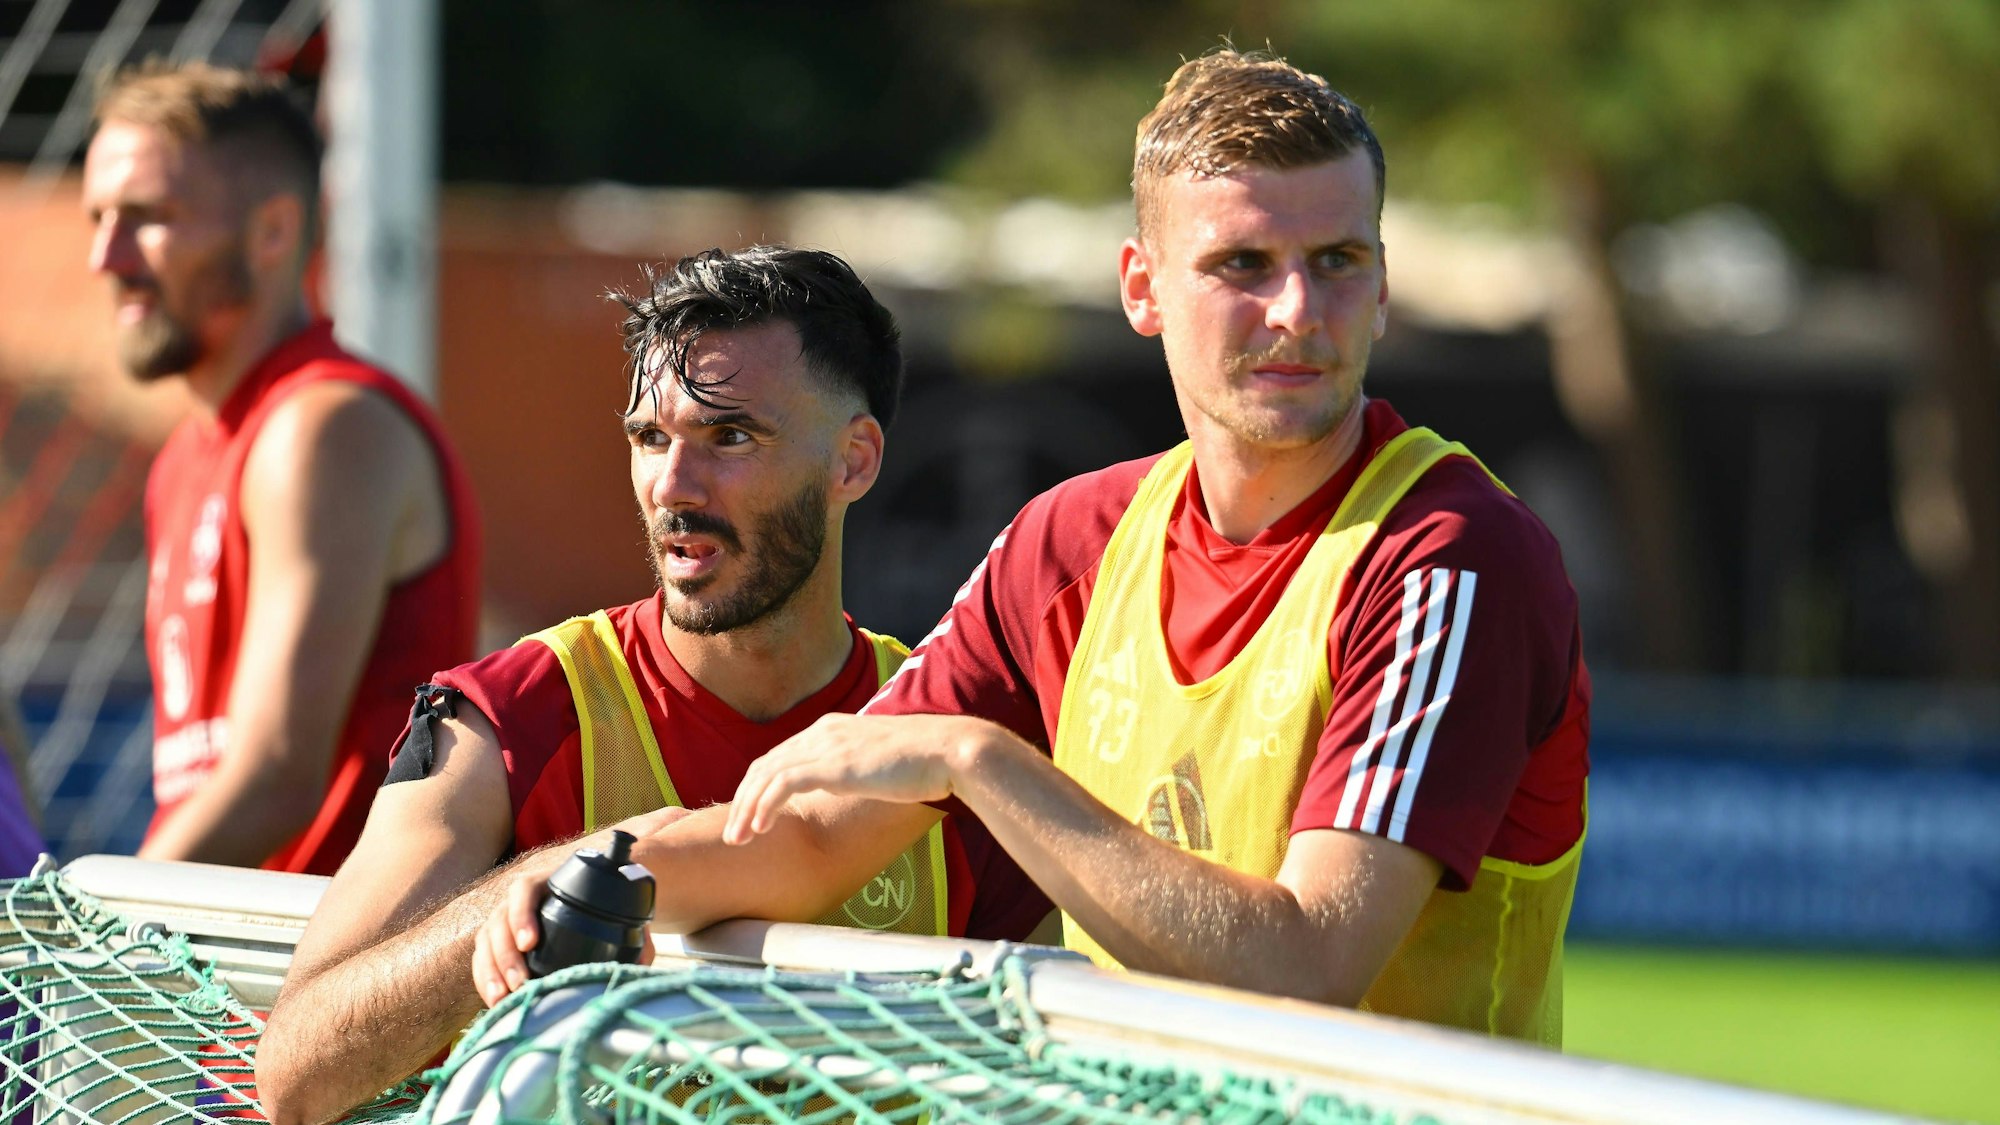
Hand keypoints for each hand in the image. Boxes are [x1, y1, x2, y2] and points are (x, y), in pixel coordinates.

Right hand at [470, 805, 689, 1006]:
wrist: (608, 900)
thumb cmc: (617, 887)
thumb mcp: (630, 876)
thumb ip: (649, 853)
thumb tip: (674, 819)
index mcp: (550, 879)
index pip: (524, 889)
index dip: (522, 913)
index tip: (531, 942)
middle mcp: (525, 899)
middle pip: (499, 921)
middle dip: (503, 954)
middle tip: (520, 983)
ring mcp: (512, 921)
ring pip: (488, 942)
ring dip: (491, 970)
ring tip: (505, 998)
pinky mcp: (509, 944)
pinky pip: (487, 959)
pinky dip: (488, 979)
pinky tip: (497, 1002)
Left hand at [723, 713, 993, 844]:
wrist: (948, 751)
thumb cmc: (925, 761)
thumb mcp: (880, 762)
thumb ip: (858, 768)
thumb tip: (856, 783)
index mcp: (832, 729)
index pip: (781, 756)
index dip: (760, 787)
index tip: (751, 815)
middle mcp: (822, 732)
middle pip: (765, 764)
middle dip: (744, 799)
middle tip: (733, 831)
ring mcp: (825, 746)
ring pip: (766, 775)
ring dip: (746, 808)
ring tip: (737, 838)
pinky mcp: (831, 764)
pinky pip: (781, 784)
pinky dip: (763, 806)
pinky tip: (758, 828)